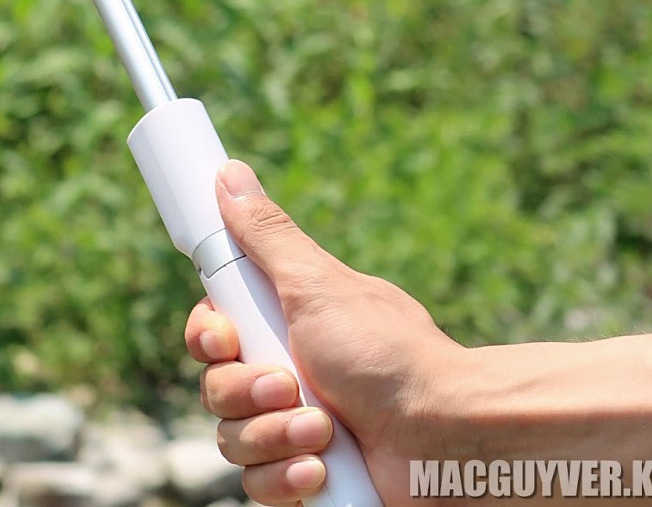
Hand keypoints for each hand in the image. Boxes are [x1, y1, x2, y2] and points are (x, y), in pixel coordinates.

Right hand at [185, 160, 463, 506]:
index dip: (208, 336)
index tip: (224, 337)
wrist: (444, 436)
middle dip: (245, 392)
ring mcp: (293, 431)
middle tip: (288, 384)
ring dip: (273, 434)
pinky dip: (287, 478)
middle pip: (215, 387)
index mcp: (283, 325)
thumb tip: (231, 175)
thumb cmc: (388, 353)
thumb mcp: (318, 285)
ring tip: (322, 429)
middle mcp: (284, 375)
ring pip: (231, 441)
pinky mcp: (305, 481)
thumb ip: (267, 236)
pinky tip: (321, 467)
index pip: (212, 331)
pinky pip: (259, 487)